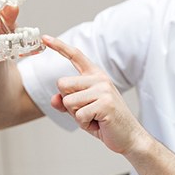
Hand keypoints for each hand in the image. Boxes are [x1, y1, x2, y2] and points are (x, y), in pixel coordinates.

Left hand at [42, 35, 142, 154]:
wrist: (129, 136)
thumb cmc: (105, 122)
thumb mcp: (82, 110)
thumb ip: (66, 102)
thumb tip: (54, 98)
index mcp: (95, 76)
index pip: (76, 56)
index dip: (59, 46)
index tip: (45, 38)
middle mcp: (100, 79)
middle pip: (62, 84)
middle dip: (68, 102)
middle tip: (87, 111)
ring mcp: (104, 90)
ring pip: (68, 101)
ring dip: (77, 115)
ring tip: (94, 118)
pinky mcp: (105, 103)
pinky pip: (79, 115)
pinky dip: (85, 124)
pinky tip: (98, 124)